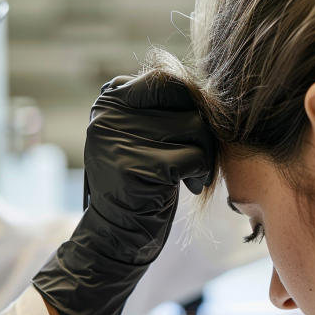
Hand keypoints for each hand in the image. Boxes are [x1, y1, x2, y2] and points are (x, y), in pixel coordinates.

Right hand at [32, 73, 214, 314]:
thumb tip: (200, 87)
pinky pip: (194, 156)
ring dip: (205, 153)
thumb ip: (156, 110)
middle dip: (201, 129)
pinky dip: (200, 173)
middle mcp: (109, 114)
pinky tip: (189, 187)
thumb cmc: (136, 185)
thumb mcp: (136, 138)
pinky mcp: (138, 166)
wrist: (114, 235)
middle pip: (184, 100)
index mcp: (108, 102)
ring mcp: (121, 138)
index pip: (164, 80)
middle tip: (199, 154)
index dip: (188, 104)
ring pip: (194, 127)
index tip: (188, 134)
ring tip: (194, 173)